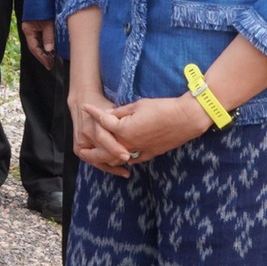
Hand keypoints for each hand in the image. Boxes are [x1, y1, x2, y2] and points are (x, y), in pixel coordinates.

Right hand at [19, 18, 55, 70]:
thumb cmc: (46, 7)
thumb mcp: (49, 23)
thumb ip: (48, 36)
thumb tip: (49, 50)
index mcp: (28, 29)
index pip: (34, 48)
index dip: (41, 57)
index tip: (49, 65)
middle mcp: (30, 29)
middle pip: (36, 46)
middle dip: (44, 56)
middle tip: (52, 64)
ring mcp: (34, 28)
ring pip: (39, 43)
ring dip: (46, 51)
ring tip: (54, 58)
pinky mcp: (40, 25)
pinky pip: (42, 38)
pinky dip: (48, 44)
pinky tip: (53, 48)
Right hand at [69, 89, 128, 176]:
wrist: (82, 102)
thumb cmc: (102, 105)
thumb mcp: (113, 109)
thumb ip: (122, 119)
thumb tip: (138, 130)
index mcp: (94, 123)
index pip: (104, 139)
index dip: (116, 149)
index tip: (127, 156)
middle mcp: (86, 133)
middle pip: (102, 153)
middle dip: (116, 159)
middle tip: (129, 162)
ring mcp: (81, 142)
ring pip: (98, 160)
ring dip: (113, 166)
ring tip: (126, 170)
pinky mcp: (79, 148)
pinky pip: (94, 162)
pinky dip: (108, 168)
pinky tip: (121, 172)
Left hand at [87, 95, 210, 167]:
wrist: (186, 119)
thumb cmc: (162, 108)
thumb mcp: (138, 105)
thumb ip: (121, 112)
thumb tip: (111, 115)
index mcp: (123, 130)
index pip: (103, 121)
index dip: (93, 113)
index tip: (84, 107)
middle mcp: (128, 143)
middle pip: (104, 150)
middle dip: (90, 150)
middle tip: (81, 148)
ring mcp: (139, 150)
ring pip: (117, 159)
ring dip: (105, 158)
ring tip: (96, 157)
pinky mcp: (150, 153)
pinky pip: (133, 159)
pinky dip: (124, 160)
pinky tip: (121, 160)